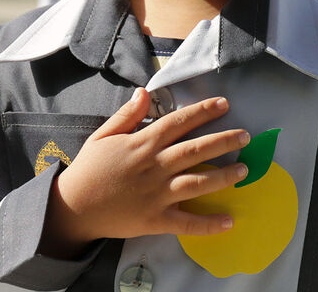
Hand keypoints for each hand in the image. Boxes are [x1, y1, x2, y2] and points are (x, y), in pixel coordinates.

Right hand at [41, 91, 250, 256]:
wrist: (72, 208)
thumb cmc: (89, 169)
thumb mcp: (103, 136)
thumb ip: (127, 115)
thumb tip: (144, 92)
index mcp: (142, 144)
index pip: (179, 122)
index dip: (203, 111)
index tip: (224, 103)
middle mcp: (154, 167)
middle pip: (195, 150)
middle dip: (224, 140)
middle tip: (245, 135)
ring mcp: (156, 194)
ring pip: (197, 183)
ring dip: (223, 176)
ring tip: (244, 170)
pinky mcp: (154, 220)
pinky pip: (186, 223)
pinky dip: (208, 224)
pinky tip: (228, 221)